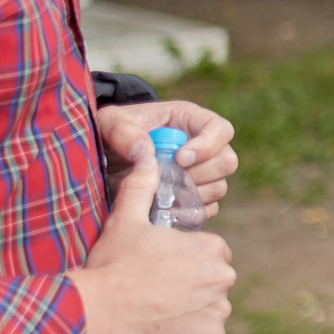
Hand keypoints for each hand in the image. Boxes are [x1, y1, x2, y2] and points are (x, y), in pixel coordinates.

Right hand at [69, 151, 237, 333]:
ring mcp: (218, 312)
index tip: (161, 271)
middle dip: (192, 289)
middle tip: (157, 294)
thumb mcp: (126, 219)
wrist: (97, 311)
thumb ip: (142, 185)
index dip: (186, 263)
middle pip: (213, 285)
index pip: (211, 256)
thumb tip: (148, 156)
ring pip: (211, 312)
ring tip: (157, 314)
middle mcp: (223, 279)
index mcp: (210, 248)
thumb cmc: (112, 265)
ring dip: (192, 315)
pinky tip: (164, 332)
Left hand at [95, 99, 238, 219]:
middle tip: (168, 180)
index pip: (220, 130)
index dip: (207, 145)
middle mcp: (203, 146)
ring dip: (192, 194)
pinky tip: (165, 209)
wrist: (107, 158)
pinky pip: (209, 209)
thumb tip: (145, 152)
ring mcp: (203, 173)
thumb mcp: (109, 123)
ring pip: (220, 187)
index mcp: (190, 120)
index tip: (181, 159)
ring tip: (161, 195)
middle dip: (199, 174)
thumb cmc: (112, 133)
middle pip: (226, 161)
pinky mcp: (197, 196)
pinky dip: (190, 212)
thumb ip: (122, 132)